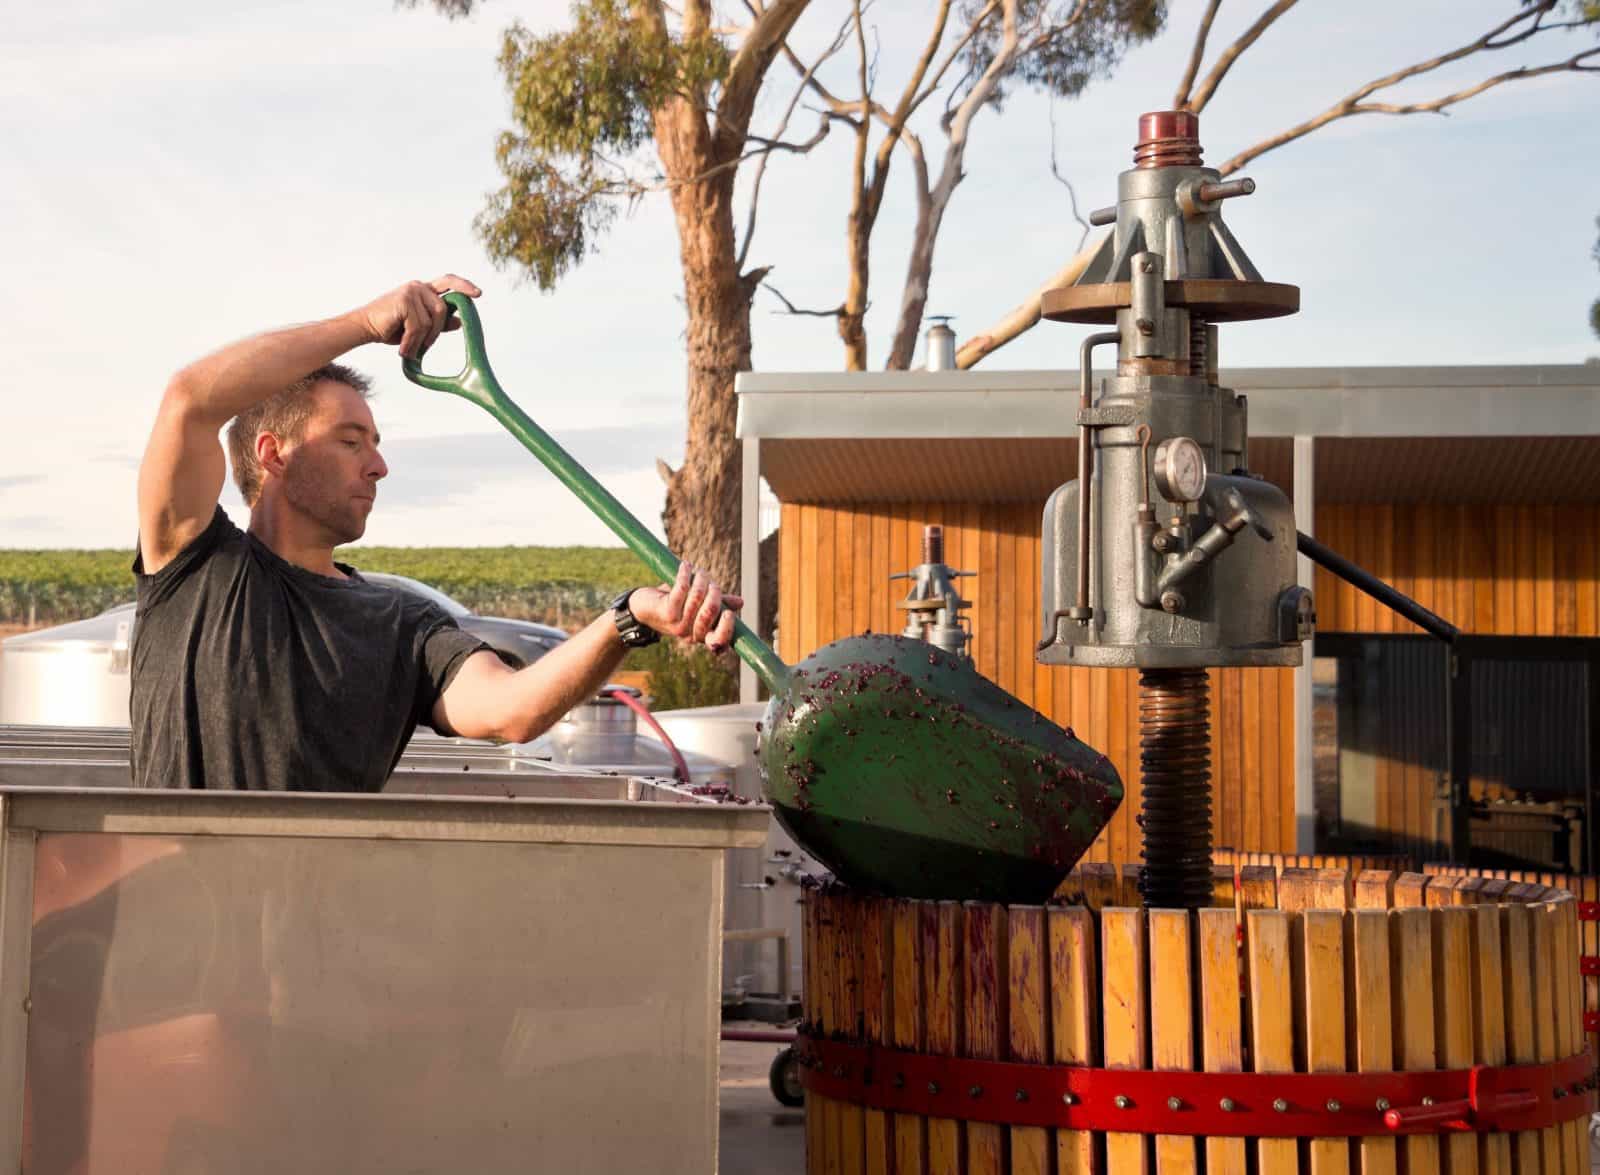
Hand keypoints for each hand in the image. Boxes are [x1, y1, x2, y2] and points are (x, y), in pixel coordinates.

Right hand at [355, 274, 482, 358]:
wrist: (365, 327)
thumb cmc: (392, 327)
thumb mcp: (419, 326)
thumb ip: (438, 322)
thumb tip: (459, 321)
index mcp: (424, 290)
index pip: (448, 281)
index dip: (464, 286)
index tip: (478, 294)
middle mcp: (418, 287)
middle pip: (442, 309)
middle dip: (436, 331)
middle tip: (426, 345)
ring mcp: (411, 291)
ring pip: (430, 320)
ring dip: (421, 339)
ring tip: (409, 348)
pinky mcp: (404, 300)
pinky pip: (418, 326)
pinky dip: (412, 341)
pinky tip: (403, 348)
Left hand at [627, 563, 742, 653]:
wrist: (640, 609)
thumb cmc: (671, 605)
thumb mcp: (696, 606)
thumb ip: (717, 604)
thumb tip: (740, 603)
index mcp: (700, 636)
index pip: (719, 641)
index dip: (727, 628)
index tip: (729, 613)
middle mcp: (689, 634)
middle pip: (711, 610)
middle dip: (713, 590)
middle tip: (708, 580)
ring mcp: (677, 624)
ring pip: (697, 596)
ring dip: (699, 578)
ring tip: (696, 571)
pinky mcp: (666, 611)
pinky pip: (682, 589)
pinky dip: (685, 574)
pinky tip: (685, 566)